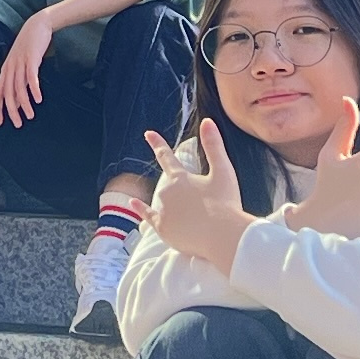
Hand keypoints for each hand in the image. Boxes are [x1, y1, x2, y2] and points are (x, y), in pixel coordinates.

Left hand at [0, 13, 58, 126]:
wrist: (37, 25)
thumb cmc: (29, 47)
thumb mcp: (20, 65)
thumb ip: (19, 81)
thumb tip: (19, 101)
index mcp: (6, 70)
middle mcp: (10, 67)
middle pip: (7, 93)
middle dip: (11, 110)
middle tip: (18, 124)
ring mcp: (20, 62)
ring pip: (19, 87)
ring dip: (24, 103)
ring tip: (30, 115)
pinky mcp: (31, 58)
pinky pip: (31, 76)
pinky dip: (34, 88)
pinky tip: (39, 98)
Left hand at [145, 119, 249, 269]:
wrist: (224, 237)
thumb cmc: (226, 204)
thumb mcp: (223, 171)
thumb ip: (214, 146)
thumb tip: (208, 121)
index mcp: (180, 178)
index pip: (167, 156)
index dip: (158, 143)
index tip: (148, 133)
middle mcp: (167, 193)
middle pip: (168, 185)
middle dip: (180, 188)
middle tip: (201, 200)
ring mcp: (163, 212)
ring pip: (162, 201)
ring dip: (172, 202)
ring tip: (189, 211)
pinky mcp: (163, 230)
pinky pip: (148, 217)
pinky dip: (140, 210)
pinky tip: (133, 204)